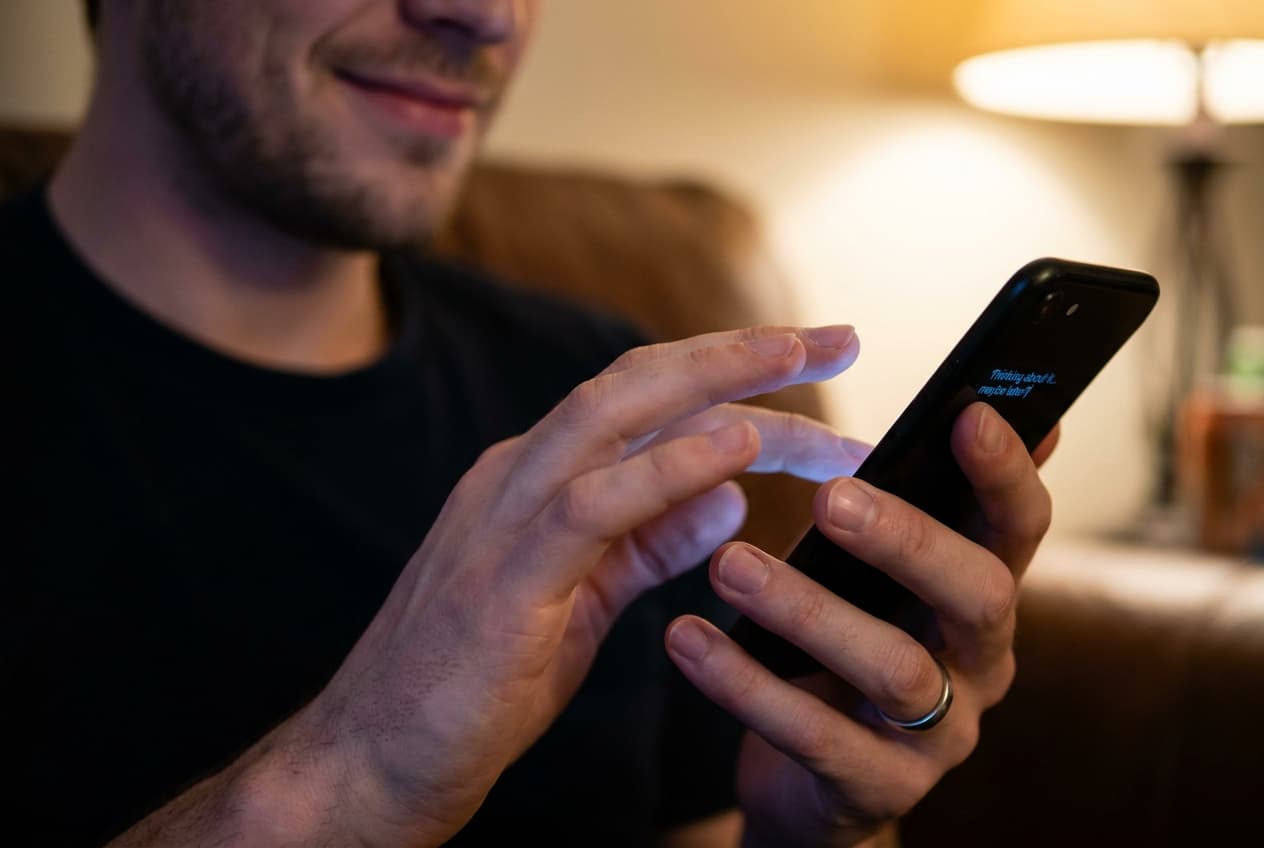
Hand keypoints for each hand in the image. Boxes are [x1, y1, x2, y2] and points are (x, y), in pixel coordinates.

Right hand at [252, 326, 864, 844]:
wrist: (372, 761)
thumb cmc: (476, 686)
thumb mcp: (585, 602)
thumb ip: (650, 542)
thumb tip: (728, 496)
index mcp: (537, 479)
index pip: (647, 401)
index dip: (734, 373)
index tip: (815, 365)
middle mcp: (519, 475)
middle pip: (641, 380)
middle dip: (743, 349)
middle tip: (839, 335)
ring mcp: (504, 517)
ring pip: (614, 414)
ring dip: (718, 382)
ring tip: (803, 359)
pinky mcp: (504, 578)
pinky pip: (591, 504)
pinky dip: (665, 467)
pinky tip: (732, 446)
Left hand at [666, 403, 1057, 846]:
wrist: (813, 787)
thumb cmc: (842, 652)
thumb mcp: (881, 581)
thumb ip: (914, 507)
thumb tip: (972, 403)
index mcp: (980, 597)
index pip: (1018, 527)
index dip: (1003, 472)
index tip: (965, 413)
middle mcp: (980, 665)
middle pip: (978, 595)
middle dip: (909, 540)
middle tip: (832, 497)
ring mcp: (937, 736)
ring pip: (895, 669)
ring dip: (810, 611)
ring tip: (729, 566)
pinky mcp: (876, 789)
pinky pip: (815, 737)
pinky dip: (746, 686)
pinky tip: (686, 638)